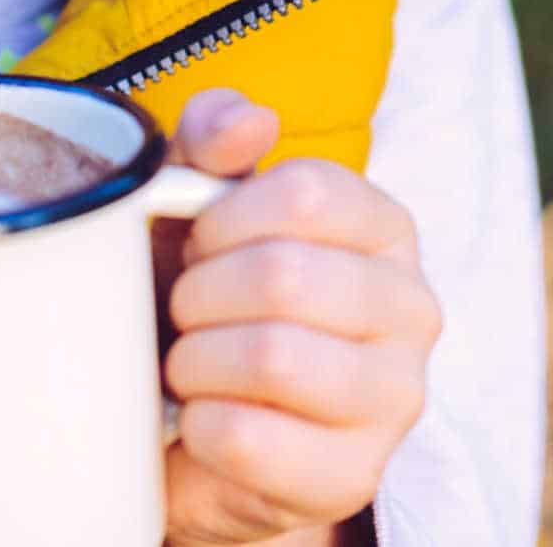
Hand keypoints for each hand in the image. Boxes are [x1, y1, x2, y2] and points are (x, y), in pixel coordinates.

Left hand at [159, 89, 441, 545]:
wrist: (198, 416)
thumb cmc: (209, 288)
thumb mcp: (198, 198)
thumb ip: (213, 139)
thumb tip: (250, 120)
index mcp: (384, 226)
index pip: (308, 192)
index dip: (224, 215)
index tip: (198, 240)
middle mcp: (411, 309)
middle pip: (286, 275)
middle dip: (201, 290)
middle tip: (187, 307)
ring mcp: (393, 400)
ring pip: (274, 357)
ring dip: (197, 356)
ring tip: (189, 360)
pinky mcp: (350, 477)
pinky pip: (248, 438)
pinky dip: (197, 421)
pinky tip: (199, 415)